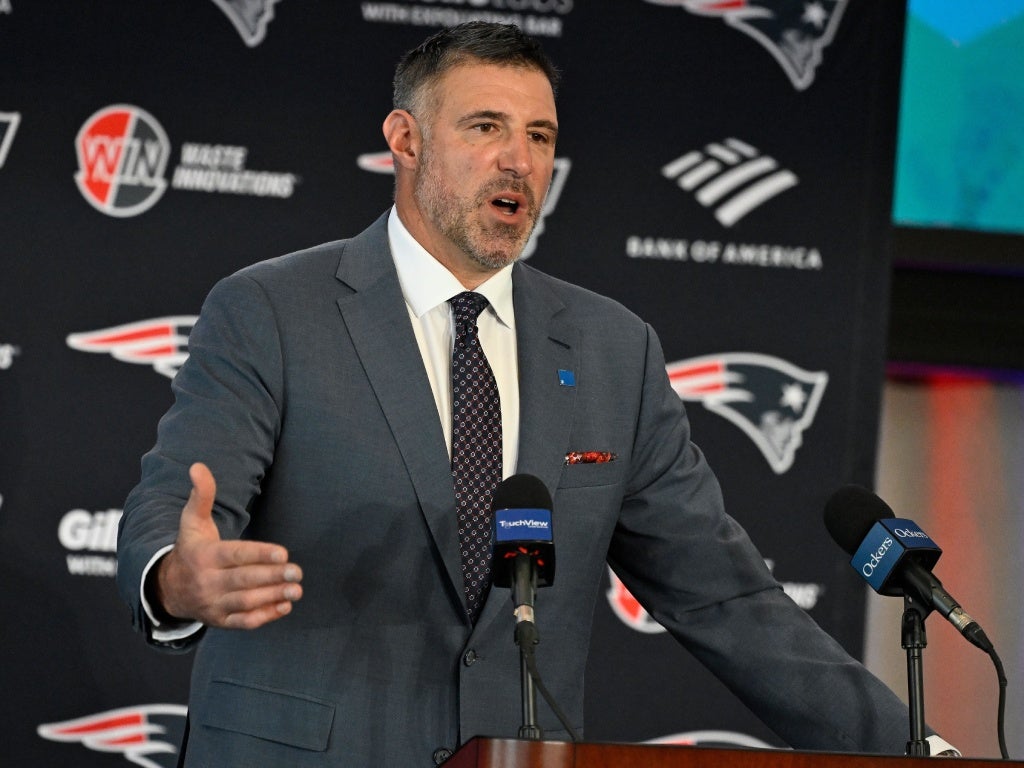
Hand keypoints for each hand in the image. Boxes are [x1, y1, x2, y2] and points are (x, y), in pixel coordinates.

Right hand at [152, 462, 302, 629]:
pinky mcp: (220, 620)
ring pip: (245, 602)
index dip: (259, 554)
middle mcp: (207, 582)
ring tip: (297, 589)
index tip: (284, 553)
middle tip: (298, 571)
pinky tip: (285, 606)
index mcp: (203, 556)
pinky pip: (243, 622)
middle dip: (271, 577)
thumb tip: (198, 465)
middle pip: (242, 580)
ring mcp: (213, 604)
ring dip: (272, 597)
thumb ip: (201, 495)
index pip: (234, 555)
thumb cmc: (191, 548)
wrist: (167, 588)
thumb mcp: (192, 521)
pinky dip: (264, 616)